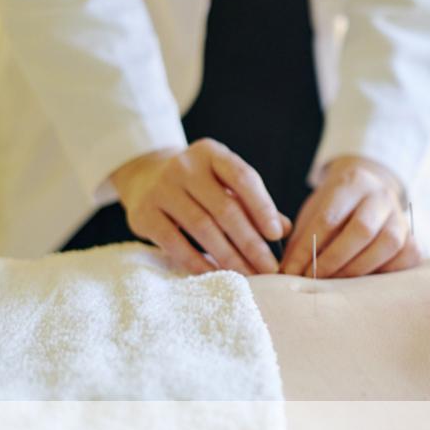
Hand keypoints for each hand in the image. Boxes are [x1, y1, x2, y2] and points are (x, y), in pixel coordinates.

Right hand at [110, 139, 290, 274]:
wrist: (145, 178)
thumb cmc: (199, 185)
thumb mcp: (225, 183)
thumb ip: (254, 203)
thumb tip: (285, 229)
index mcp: (211, 153)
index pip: (242, 178)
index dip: (262, 207)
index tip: (277, 235)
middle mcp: (184, 166)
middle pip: (224, 208)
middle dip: (250, 242)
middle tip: (269, 267)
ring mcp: (161, 189)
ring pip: (202, 228)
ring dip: (229, 257)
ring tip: (249, 275)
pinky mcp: (144, 214)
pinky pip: (175, 243)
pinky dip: (198, 262)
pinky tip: (216, 274)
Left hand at [280, 156, 420, 277]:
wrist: (367, 194)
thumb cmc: (334, 208)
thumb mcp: (314, 212)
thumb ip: (301, 238)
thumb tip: (286, 272)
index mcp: (352, 182)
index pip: (328, 218)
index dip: (308, 248)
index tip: (290, 270)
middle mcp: (381, 195)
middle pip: (361, 230)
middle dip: (333, 260)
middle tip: (312, 279)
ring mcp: (400, 216)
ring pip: (387, 244)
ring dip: (357, 270)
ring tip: (333, 284)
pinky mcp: (412, 237)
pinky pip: (406, 257)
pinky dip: (385, 273)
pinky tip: (363, 283)